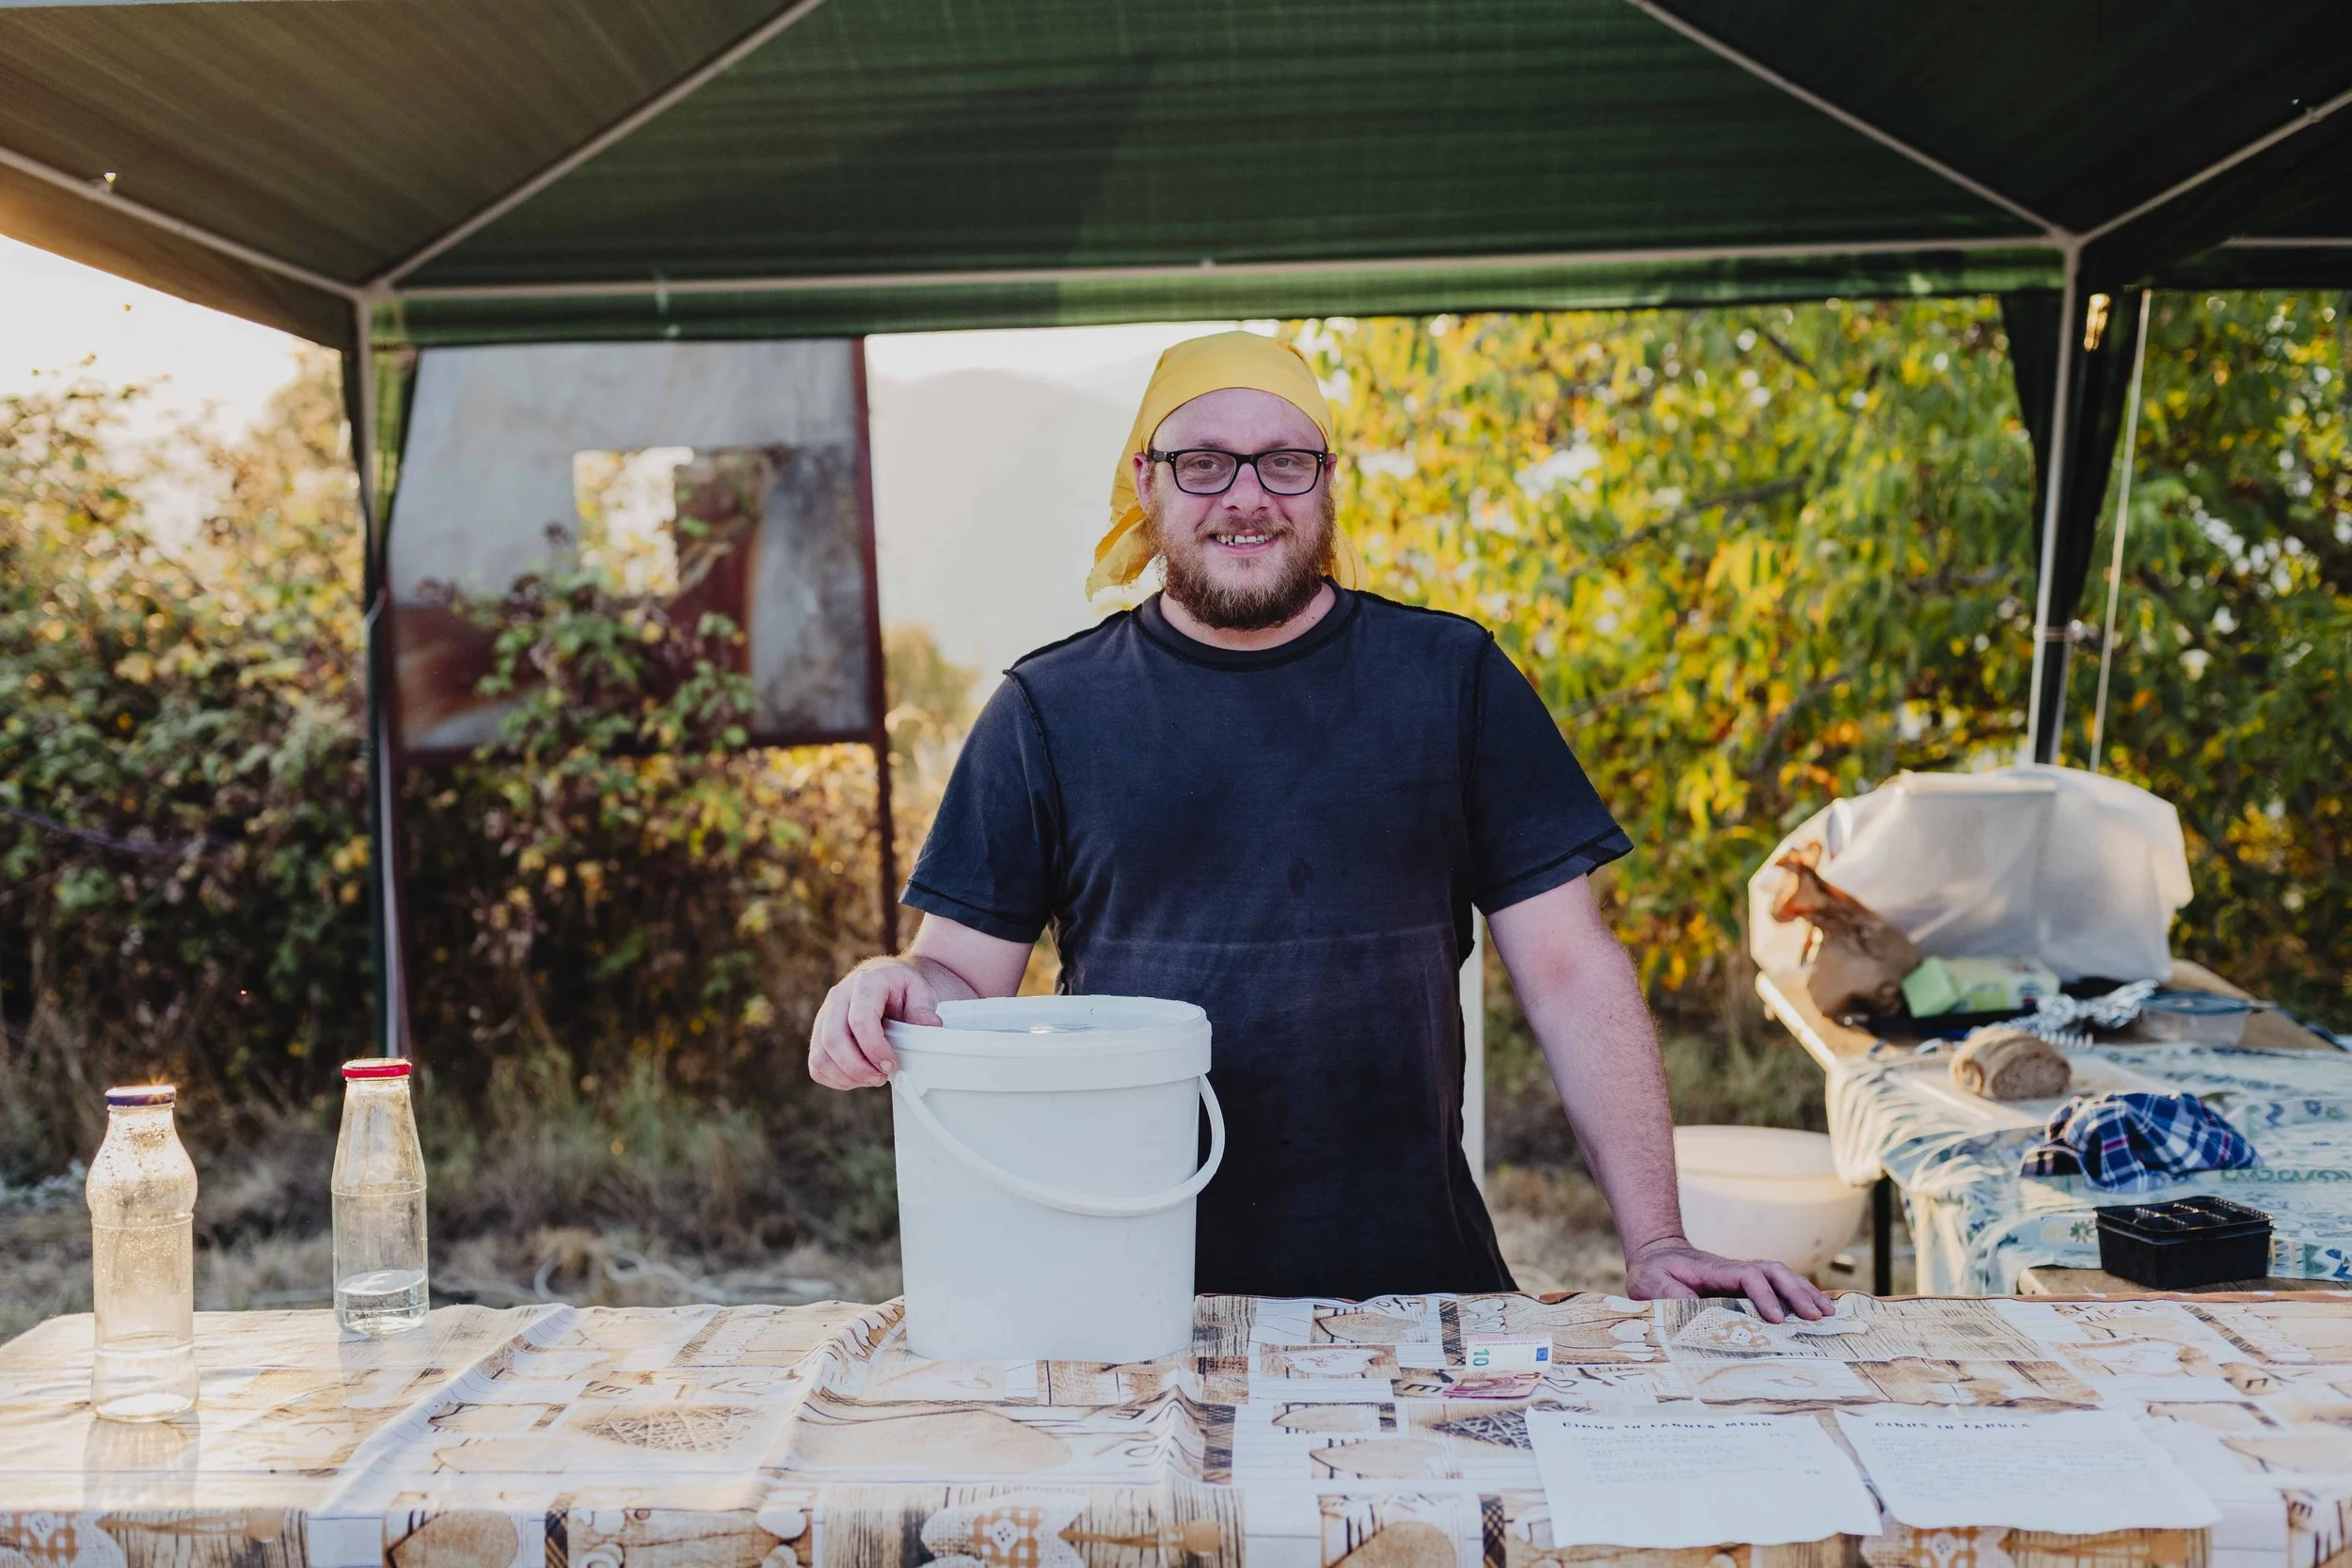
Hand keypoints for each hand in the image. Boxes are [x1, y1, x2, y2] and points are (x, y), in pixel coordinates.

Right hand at [808, 957, 940, 1088]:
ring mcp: (824, 1016)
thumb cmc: (904, 988)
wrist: (887, 980)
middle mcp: (838, 998)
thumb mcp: (920, 991)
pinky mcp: (819, 1034)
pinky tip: (859, 1078)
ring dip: (846, 1076)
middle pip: (833, 1040)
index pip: (859, 1020)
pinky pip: (817, 1065)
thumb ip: (923, 1008)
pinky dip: (836, 1079)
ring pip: (821, 1056)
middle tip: (881, 1078)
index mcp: (865, 984)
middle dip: (858, 1068)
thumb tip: (930, 1026)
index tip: (891, 1065)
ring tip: (873, 1078)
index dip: (874, 1049)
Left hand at [1622, 1236, 1830, 1322]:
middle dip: (1797, 1293)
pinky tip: (1818, 1310)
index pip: (1747, 1276)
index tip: (1775, 1319)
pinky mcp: (1747, 1287)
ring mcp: (1743, 1277)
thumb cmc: (1654, 1273)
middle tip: (1817, 1318)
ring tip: (1828, 1314)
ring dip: (1805, 1293)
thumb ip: (1669, 1297)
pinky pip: (1778, 1287)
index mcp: (1714, 1270)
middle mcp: (1735, 1270)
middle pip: (1774, 1272)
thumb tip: (1694, 1313)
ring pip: (1781, 1277)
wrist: (1656, 1257)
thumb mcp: (1651, 1285)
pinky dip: (1799, 1296)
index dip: (1764, 1296)